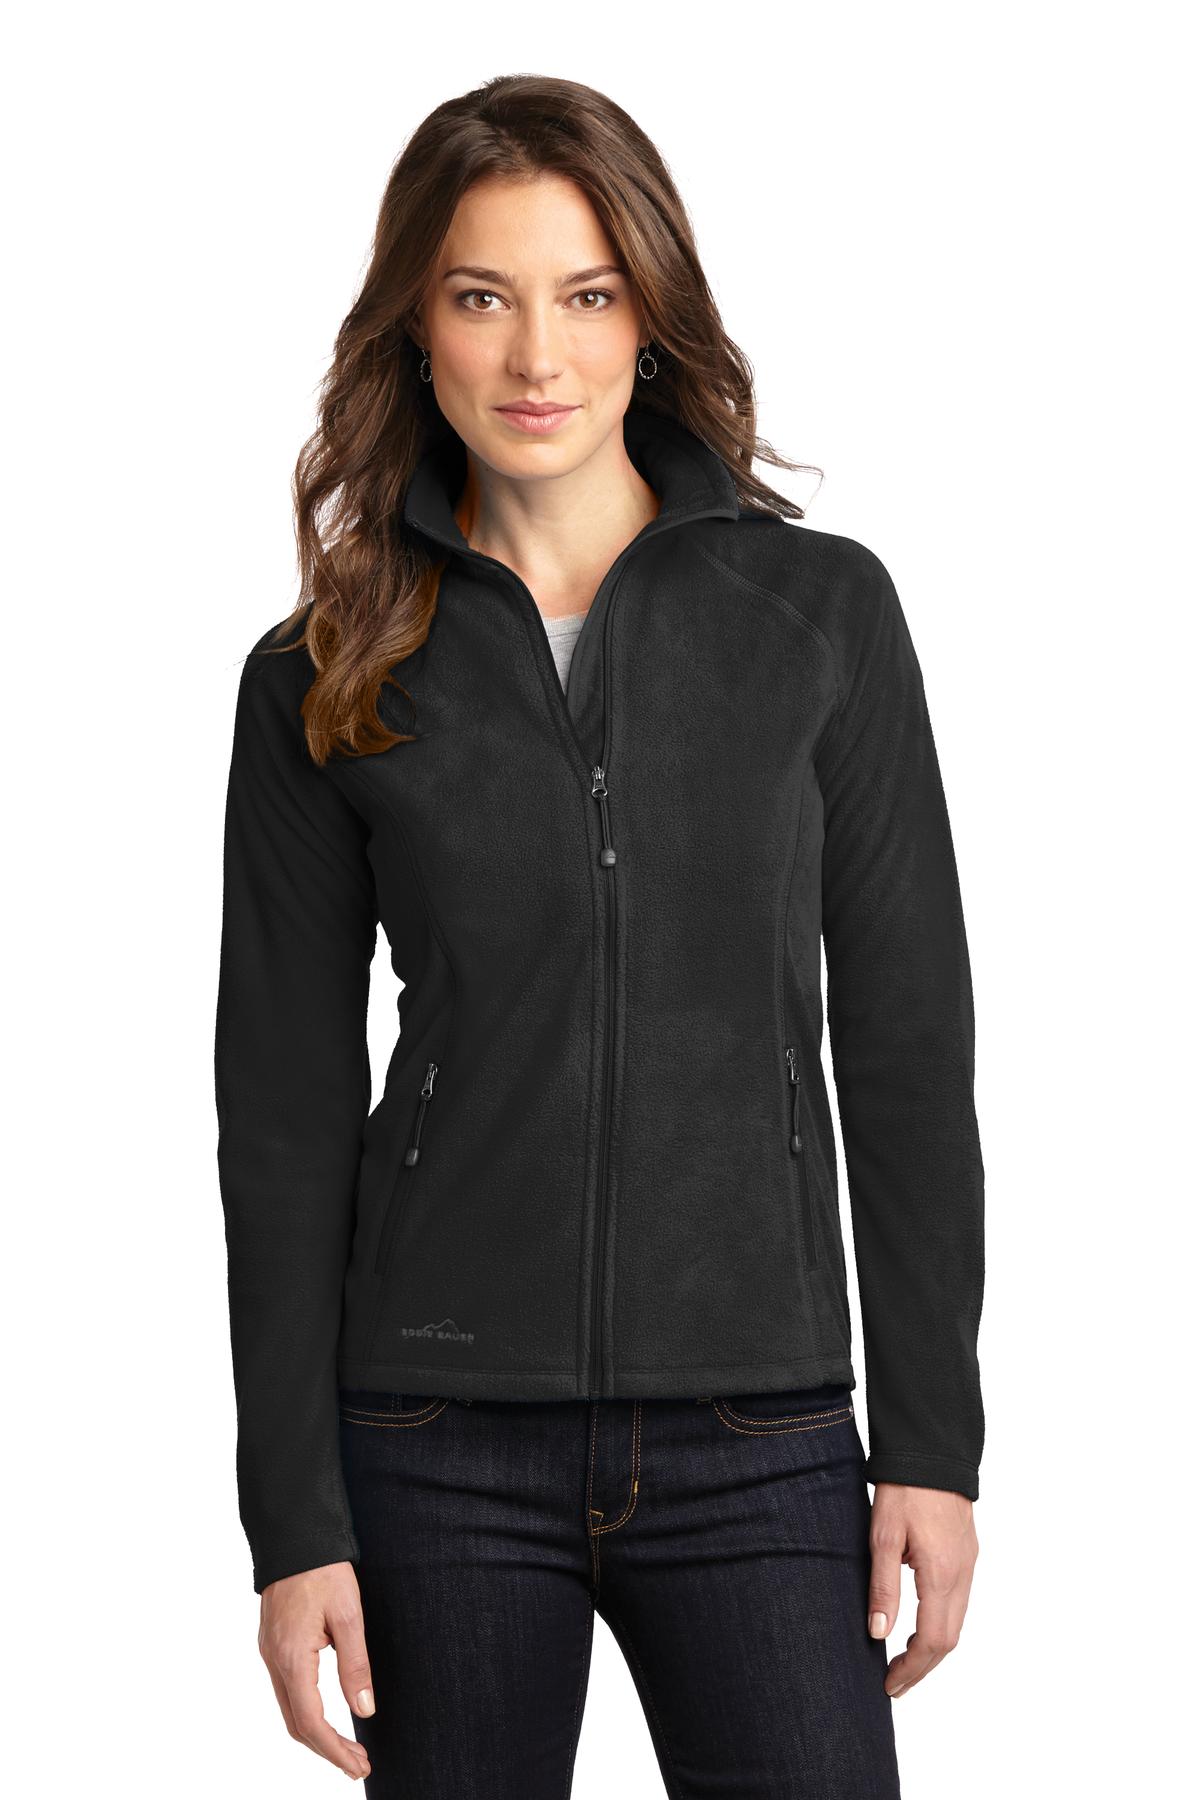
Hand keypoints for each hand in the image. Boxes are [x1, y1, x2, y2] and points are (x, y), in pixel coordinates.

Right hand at [258, 1561, 375, 1779]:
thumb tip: (365, 1711)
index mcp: (291, 1657)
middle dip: (327, 1750)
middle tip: (358, 1764)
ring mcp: (269, 1652)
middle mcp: (274, 1660)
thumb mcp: (349, 1614)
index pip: (311, 1722)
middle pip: (296, 1724)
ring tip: (347, 1747)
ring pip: (289, 1709)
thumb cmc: (323, 1569)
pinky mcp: (272, 1643)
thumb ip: (355, 1665)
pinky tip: (326, 1714)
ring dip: (316, 1733)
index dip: (335, 1750)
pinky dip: (306, 1711)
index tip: (359, 1765)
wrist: (294, 1534)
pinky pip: (286, 1689)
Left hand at [866, 1483, 977, 1698]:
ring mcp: (968, 1564)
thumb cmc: (904, 1489)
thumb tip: (879, 1633)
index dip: (911, 1669)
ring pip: (957, 1622)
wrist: (931, 1450)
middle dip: (922, 1667)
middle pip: (949, 1640)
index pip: (932, 1642)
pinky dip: (942, 1624)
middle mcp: (962, 1574)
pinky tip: (921, 1624)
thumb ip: (883, 1586)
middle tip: (894, 1683)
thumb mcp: (882, 1535)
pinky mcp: (967, 1553)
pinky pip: (959, 1601)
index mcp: (941, 1574)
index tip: (889, 1685)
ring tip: (904, 1661)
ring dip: (933, 1648)